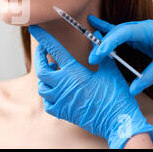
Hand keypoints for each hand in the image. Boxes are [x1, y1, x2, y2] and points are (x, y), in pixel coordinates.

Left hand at [29, 25, 152, 148]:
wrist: (119, 123)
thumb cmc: (116, 97)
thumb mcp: (111, 71)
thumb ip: (101, 53)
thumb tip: (98, 35)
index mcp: (74, 72)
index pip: (54, 49)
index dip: (43, 37)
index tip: (33, 28)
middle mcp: (63, 85)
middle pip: (41, 69)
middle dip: (39, 57)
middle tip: (43, 51)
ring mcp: (61, 100)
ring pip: (41, 87)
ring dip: (44, 77)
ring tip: (53, 71)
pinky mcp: (62, 113)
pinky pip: (47, 103)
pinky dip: (48, 96)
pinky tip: (56, 91)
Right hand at [87, 15, 152, 94]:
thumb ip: (146, 78)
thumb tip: (131, 90)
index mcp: (149, 30)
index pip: (123, 33)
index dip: (109, 42)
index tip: (98, 53)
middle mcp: (143, 28)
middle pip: (118, 32)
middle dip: (103, 43)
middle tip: (93, 57)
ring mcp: (141, 31)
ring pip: (118, 32)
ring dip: (104, 36)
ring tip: (88, 35)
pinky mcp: (140, 37)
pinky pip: (121, 35)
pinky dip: (109, 33)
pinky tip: (98, 26)